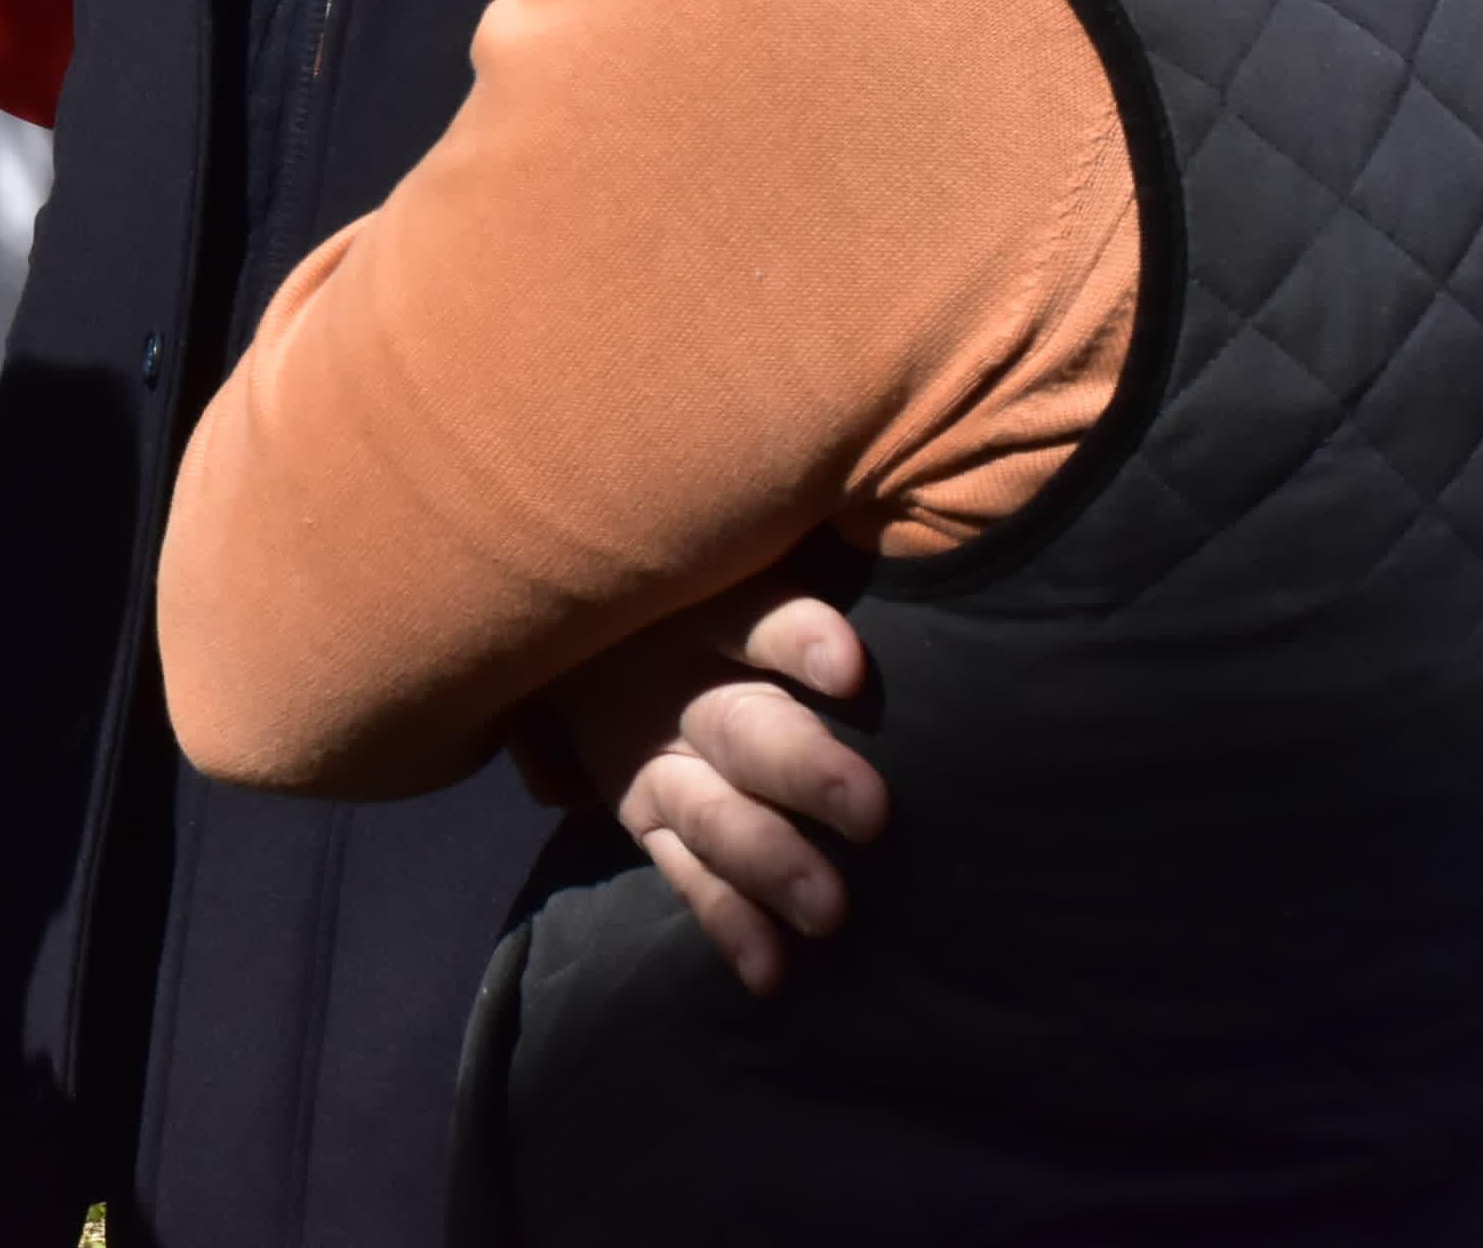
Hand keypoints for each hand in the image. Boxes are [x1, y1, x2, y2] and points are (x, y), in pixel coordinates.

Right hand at [538, 580, 886, 996]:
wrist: (560, 624)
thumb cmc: (692, 580)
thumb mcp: (729, 549)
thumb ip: (812, 541)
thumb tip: (922, 508)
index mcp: (706, 608)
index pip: (759, 617)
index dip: (800, 641)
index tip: (850, 669)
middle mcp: (677, 688)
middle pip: (742, 728)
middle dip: (803, 772)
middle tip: (872, 814)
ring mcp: (654, 761)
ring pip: (713, 816)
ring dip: (769, 862)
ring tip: (829, 912)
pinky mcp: (643, 816)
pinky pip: (683, 873)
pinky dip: (726, 923)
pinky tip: (772, 972)